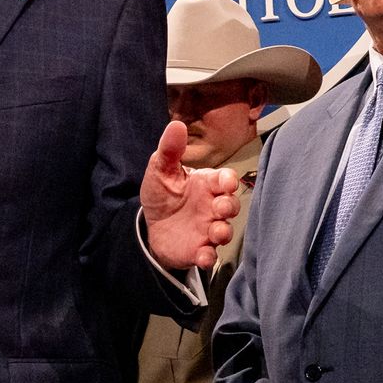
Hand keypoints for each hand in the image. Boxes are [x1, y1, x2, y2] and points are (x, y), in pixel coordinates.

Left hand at [141, 121, 238, 269]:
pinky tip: (202, 255)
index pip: (225, 180)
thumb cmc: (162, 194)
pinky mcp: (199, 249)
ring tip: (215, 233)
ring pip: (225, 231)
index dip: (229, 181)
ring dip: (223, 232)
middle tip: (220, 208)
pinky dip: (208, 257)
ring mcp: (208, 229)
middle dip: (230, 207)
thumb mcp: (160, 170)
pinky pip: (210, 255)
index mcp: (206, 184)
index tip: (227, 183)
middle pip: (231, 205)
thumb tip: (176, 125)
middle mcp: (212, 207)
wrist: (151, 225)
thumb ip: (169, 150)